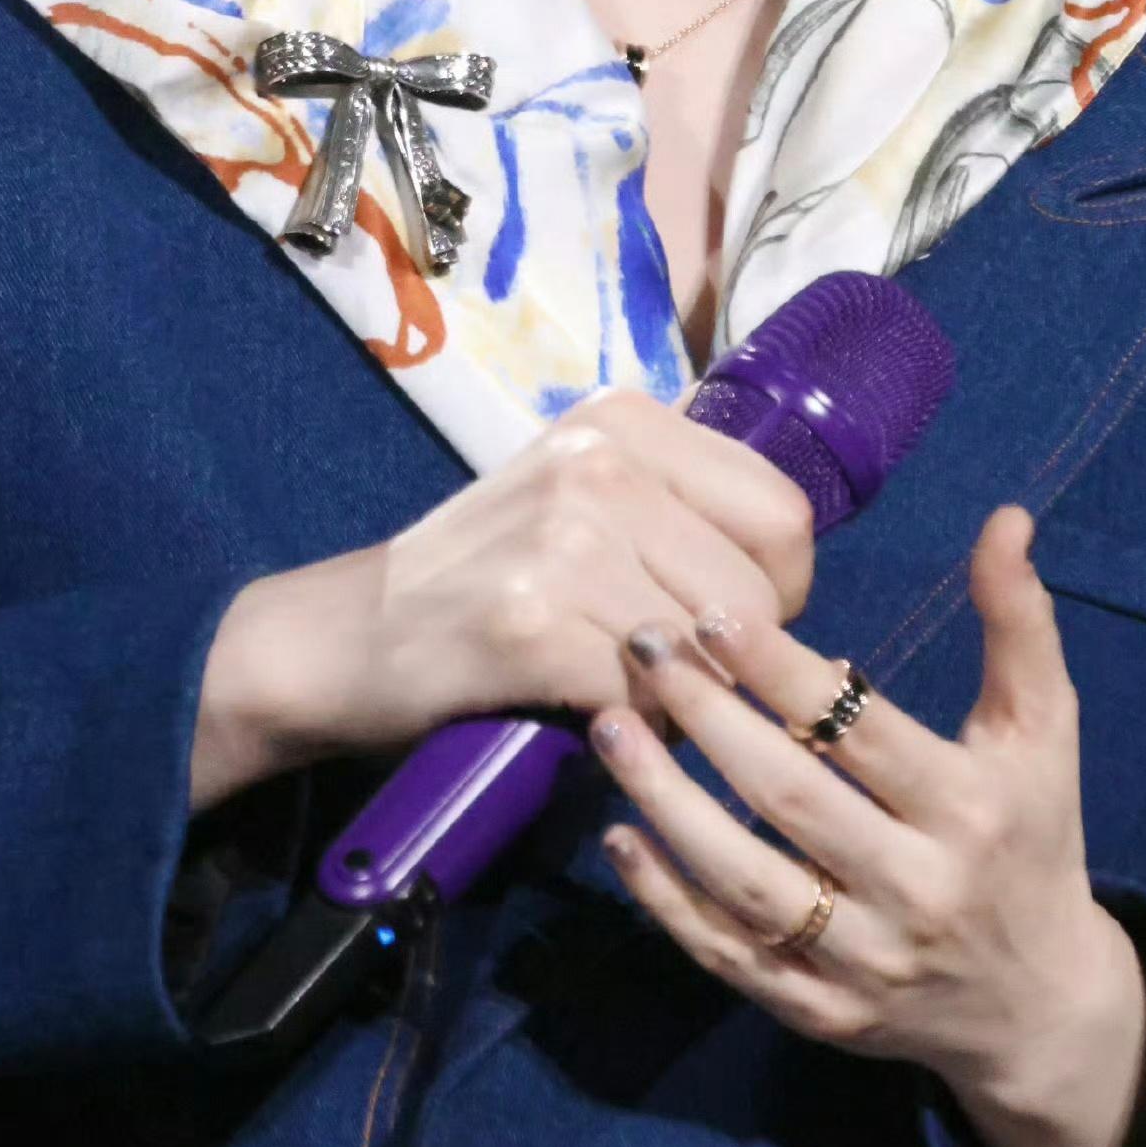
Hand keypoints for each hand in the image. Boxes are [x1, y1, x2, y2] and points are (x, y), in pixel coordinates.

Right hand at [190, 389, 813, 807]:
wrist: (353, 633)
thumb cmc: (487, 573)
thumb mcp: (586, 499)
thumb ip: (684, 510)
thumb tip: (792, 575)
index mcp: (627, 418)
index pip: (782, 511)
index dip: (778, 586)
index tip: (728, 623)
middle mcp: (600, 459)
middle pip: (759, 590)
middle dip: (734, 656)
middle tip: (671, 672)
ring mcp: (563, 535)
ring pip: (709, 651)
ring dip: (682, 698)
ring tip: (623, 688)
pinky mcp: (530, 619)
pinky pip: (644, 698)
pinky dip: (630, 727)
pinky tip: (582, 709)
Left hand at [586, 502, 1145, 1146]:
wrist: (1037, 1005)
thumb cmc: (1030, 835)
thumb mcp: (1044, 729)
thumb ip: (1020, 622)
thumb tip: (1006, 517)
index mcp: (970, 809)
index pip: (861, 734)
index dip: (783, 672)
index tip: (713, 613)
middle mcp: (917, 891)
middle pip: (791, 802)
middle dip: (708, 720)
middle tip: (640, 647)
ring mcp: (863, 962)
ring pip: (747, 886)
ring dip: (669, 806)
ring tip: (608, 730)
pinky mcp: (819, 1014)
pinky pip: (728, 958)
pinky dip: (667, 902)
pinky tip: (618, 835)